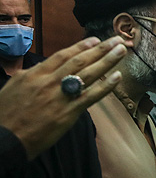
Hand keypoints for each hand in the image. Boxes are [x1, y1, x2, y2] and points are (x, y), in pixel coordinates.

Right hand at [0, 37, 126, 159]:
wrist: (5, 138)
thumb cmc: (7, 114)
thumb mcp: (14, 86)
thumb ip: (32, 75)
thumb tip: (45, 67)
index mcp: (35, 74)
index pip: (62, 55)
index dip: (80, 46)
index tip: (95, 39)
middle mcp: (49, 82)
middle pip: (79, 61)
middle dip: (100, 49)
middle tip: (116, 40)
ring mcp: (60, 96)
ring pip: (88, 74)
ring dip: (107, 60)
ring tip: (122, 50)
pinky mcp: (68, 112)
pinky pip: (91, 96)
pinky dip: (106, 86)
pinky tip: (118, 76)